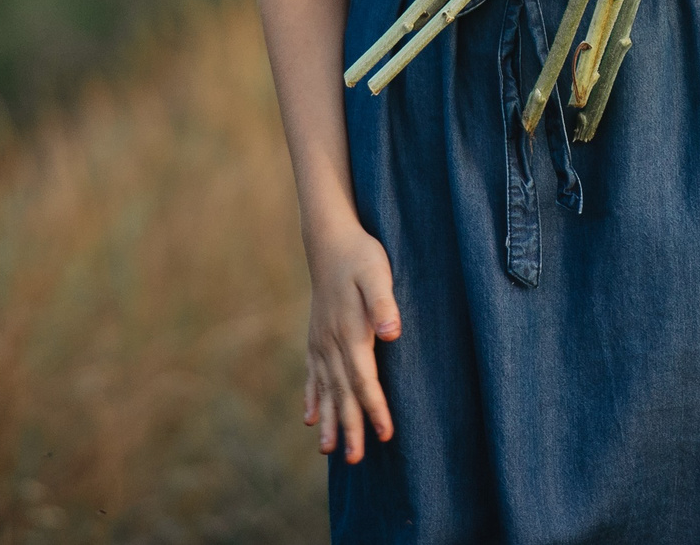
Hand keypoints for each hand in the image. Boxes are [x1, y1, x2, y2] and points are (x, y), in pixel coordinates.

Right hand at [302, 218, 400, 461]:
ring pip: (325, 389)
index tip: (386, 435)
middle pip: (342, 394)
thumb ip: (384, 304)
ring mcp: (320, 341)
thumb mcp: (378, 273)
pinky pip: (312, 374)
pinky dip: (311, 397)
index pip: (364, 381)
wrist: (330, 239)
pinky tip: (309, 417)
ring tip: (328, 451)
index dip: (375, 409)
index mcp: (350, 334)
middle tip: (356, 460)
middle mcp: (331, 344)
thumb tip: (391, 334)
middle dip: (350, 427)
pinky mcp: (316, 336)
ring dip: (328, 420)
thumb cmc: (360, 255)